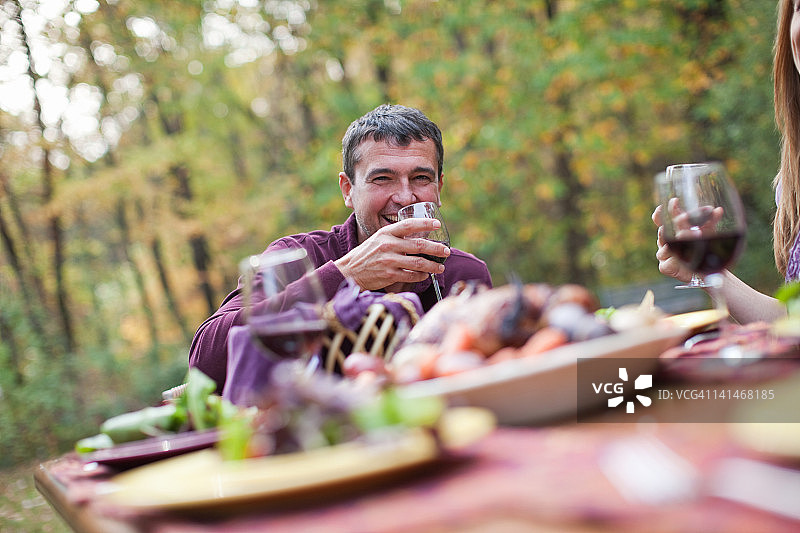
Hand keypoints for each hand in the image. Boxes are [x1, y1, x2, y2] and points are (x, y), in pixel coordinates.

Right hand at [335, 218, 449, 290]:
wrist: (351, 270)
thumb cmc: (368, 254)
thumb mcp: (379, 238)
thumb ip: (396, 236)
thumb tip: (419, 236)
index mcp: (386, 233)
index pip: (409, 224)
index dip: (425, 223)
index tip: (437, 225)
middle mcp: (388, 245)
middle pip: (419, 245)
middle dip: (437, 249)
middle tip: (446, 251)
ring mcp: (389, 260)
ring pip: (418, 263)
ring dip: (433, 266)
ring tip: (440, 267)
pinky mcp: (389, 275)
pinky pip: (411, 275)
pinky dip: (421, 276)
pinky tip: (425, 275)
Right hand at [651, 204, 704, 282]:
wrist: (705, 272)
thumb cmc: (702, 249)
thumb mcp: (708, 233)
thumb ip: (711, 222)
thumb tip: (718, 210)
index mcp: (670, 230)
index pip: (660, 218)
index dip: (661, 211)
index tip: (672, 202)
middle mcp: (664, 241)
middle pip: (663, 230)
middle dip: (676, 223)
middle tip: (687, 217)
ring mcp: (663, 254)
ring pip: (665, 247)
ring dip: (679, 241)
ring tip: (694, 236)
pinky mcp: (665, 267)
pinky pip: (668, 262)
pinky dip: (675, 260)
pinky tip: (683, 260)